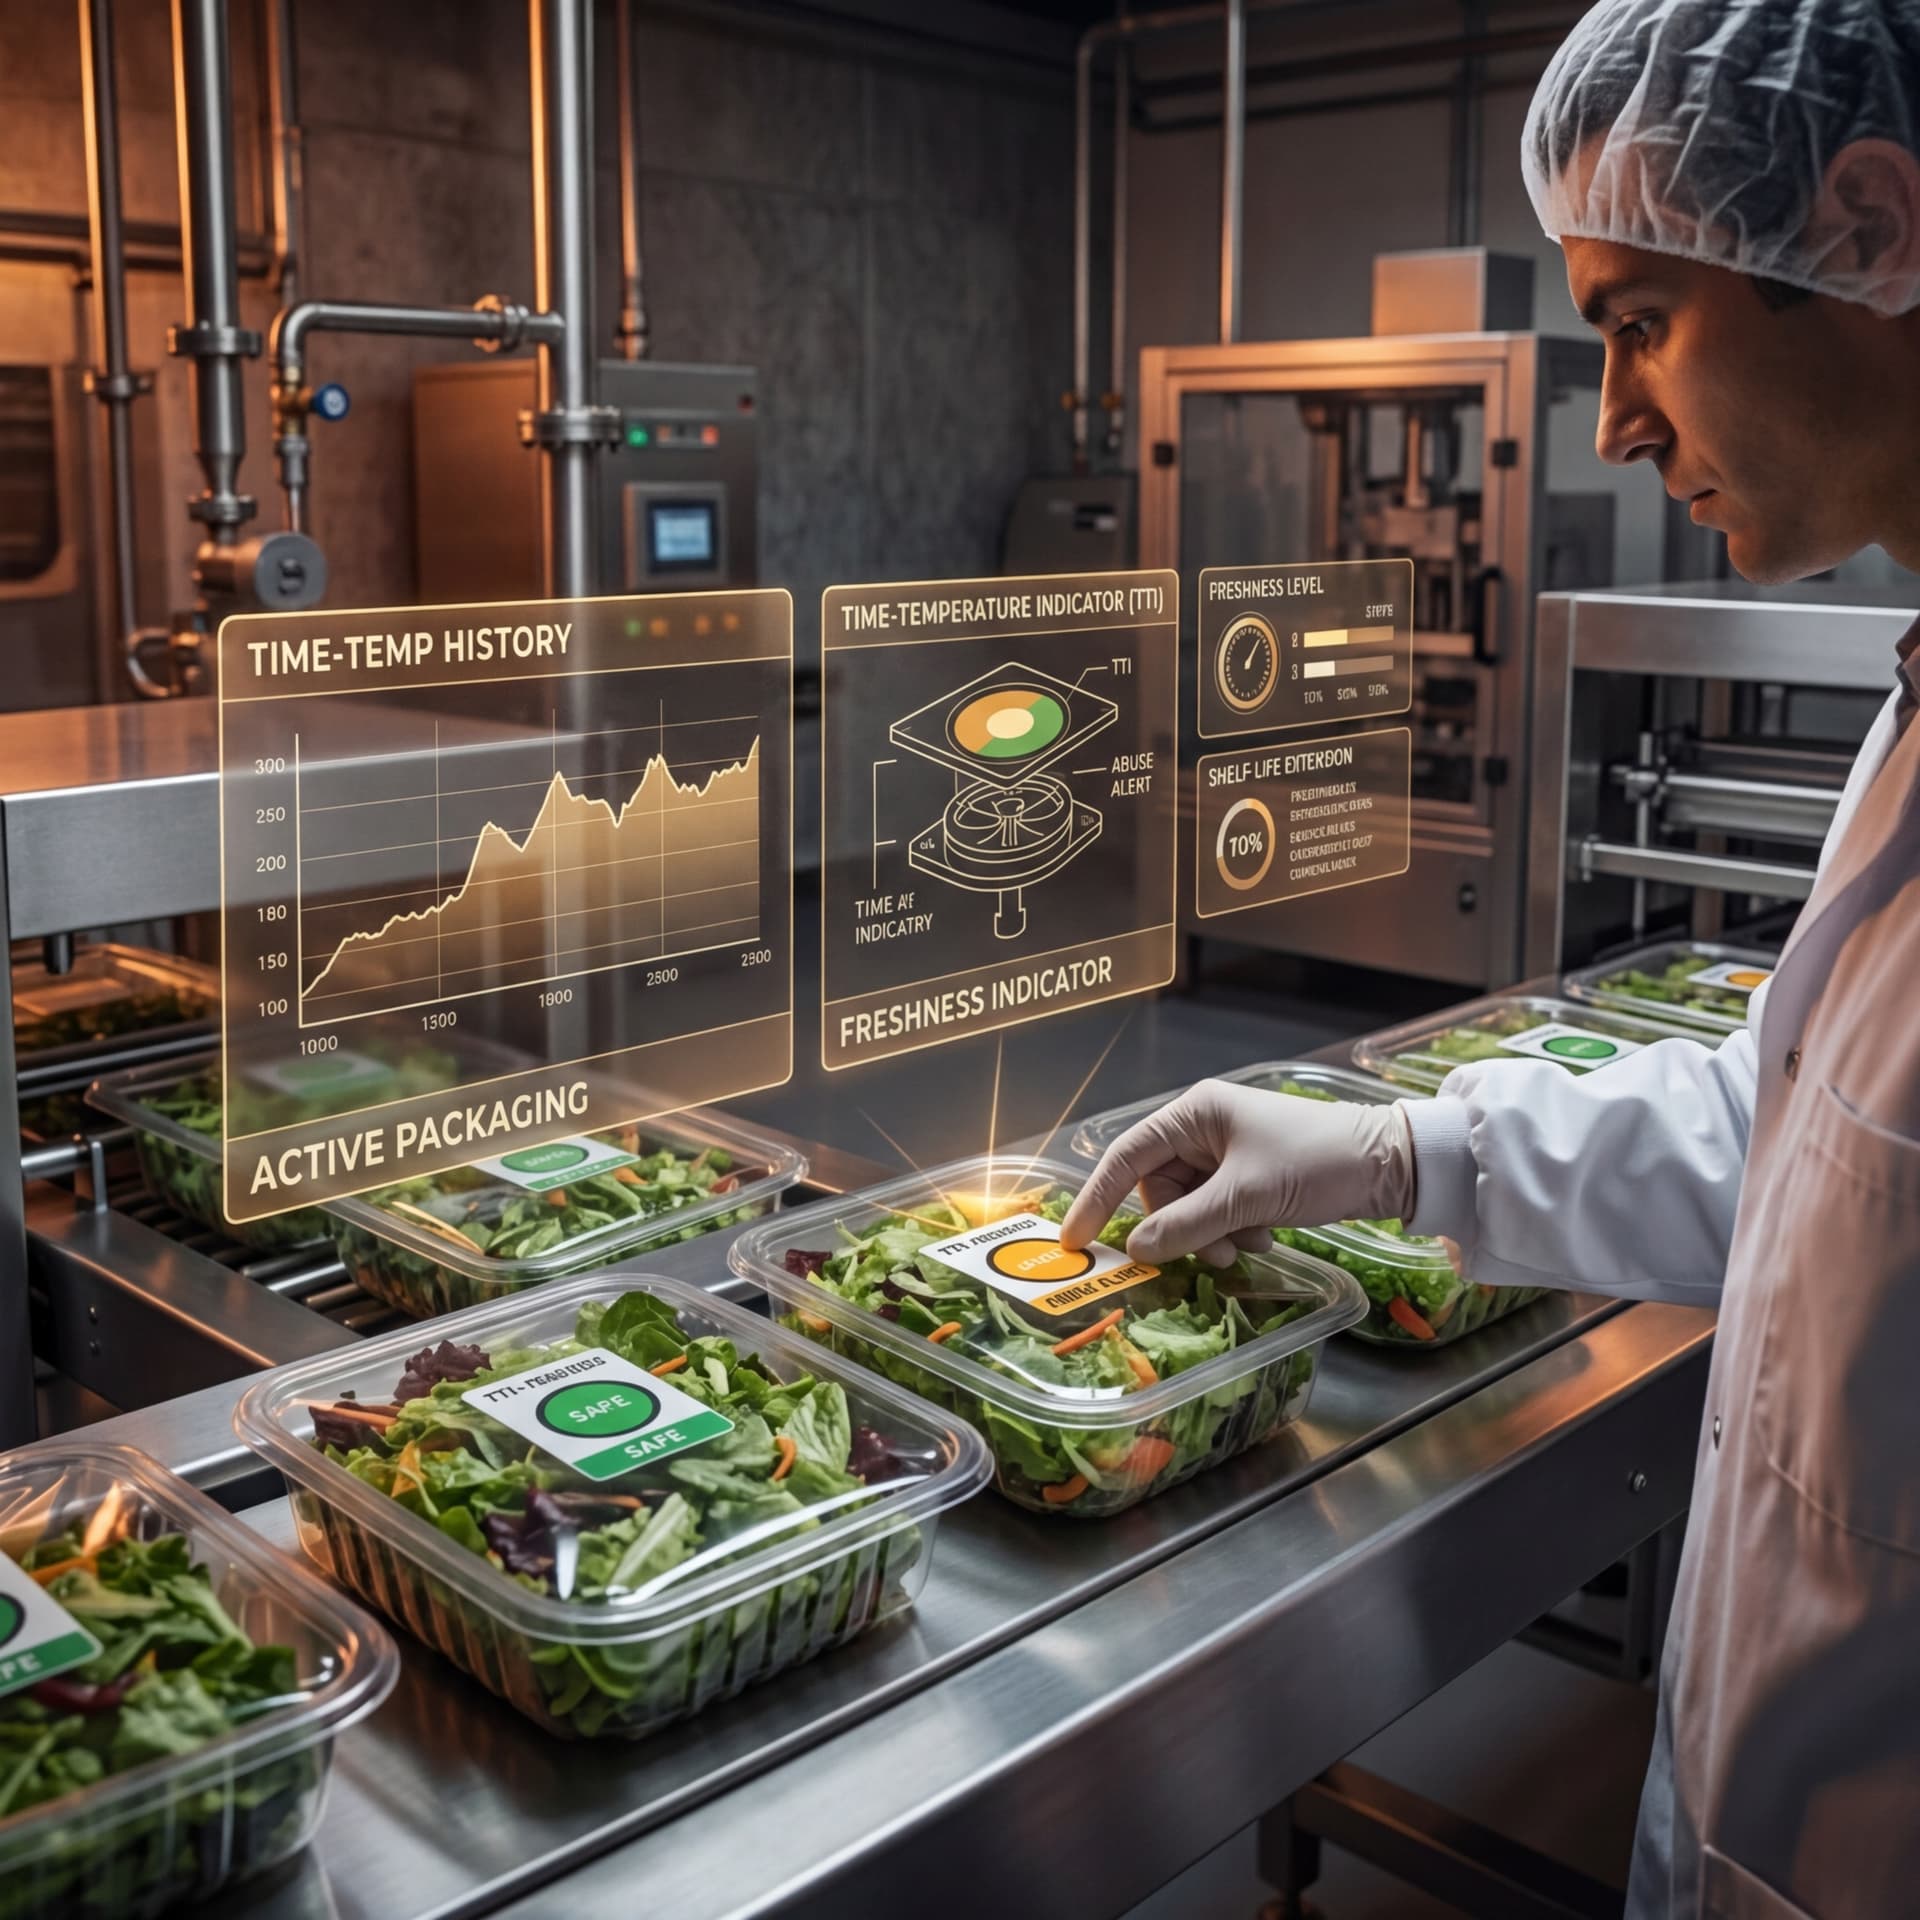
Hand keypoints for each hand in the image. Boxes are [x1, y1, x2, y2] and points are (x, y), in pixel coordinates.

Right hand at [1058, 1079, 1417, 1268]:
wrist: (1390, 1165)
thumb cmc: (1317, 1162)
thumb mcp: (1247, 1197)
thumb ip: (1187, 1224)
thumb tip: (1138, 1250)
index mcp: (1196, 1112)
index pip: (1128, 1156)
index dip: (1098, 1197)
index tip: (1076, 1240)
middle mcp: (1204, 1127)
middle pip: (1159, 1189)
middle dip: (1183, 1226)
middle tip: (1216, 1250)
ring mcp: (1226, 1153)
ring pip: (1189, 1206)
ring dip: (1212, 1233)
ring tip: (1250, 1241)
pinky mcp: (1248, 1176)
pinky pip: (1216, 1211)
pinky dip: (1233, 1229)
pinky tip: (1265, 1233)